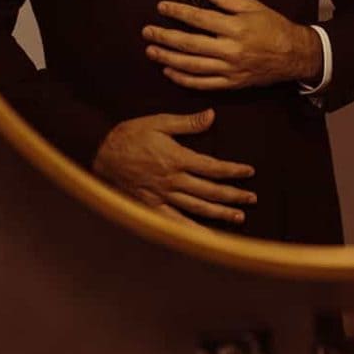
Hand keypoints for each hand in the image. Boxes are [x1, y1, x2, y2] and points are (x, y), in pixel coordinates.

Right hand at [91, 108, 256, 224]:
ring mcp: (162, 196)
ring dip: (220, 213)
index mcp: (177, 158)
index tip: (249, 172)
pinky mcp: (151, 207)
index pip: (213, 167)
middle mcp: (173, 181)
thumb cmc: (129, 135)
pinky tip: (207, 238)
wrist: (100, 154)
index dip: (233, 170)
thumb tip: (212, 115)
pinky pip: (175, 222)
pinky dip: (192, 231)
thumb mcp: (158, 122)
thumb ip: (187, 122)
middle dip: (234, 194)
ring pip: (197, 208)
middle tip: (252, 198)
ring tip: (239, 217)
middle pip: (210, 190)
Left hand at [142, 0, 322, 90]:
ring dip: (168, 58)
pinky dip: (183, 79)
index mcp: (236, 27)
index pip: (199, 18)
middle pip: (190, 44)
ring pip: (192, 66)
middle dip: (165, 37)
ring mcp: (230, 69)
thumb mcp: (253, 5)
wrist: (293, 55)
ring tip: (151, 51)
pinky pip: (203, 84)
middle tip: (146, 32)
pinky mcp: (231, 84)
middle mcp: (230, 50)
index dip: (177, 12)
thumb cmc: (273, 26)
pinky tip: (169, 71)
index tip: (161, 7)